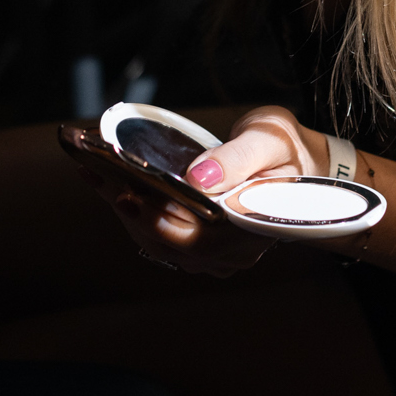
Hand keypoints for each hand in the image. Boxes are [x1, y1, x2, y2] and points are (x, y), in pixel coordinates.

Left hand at [81, 104, 325, 276]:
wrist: (301, 169)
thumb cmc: (286, 152)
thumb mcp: (270, 139)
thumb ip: (238, 158)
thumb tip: (199, 177)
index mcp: (249, 228)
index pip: (194, 237)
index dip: (154, 221)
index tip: (125, 195)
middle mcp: (231, 252)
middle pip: (166, 240)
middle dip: (127, 207)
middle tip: (94, 172)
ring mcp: (216, 255)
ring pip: (158, 241)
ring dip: (125, 209)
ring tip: (95, 173)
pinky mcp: (202, 248)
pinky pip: (161, 237)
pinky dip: (136, 211)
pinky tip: (114, 186)